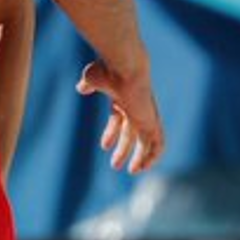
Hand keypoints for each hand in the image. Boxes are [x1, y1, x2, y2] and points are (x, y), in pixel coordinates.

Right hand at [76, 59, 164, 173]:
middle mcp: (135, 108)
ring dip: (138, 157)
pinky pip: (158, 144)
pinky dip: (152, 156)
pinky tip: (143, 166)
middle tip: (115, 165)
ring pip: (145, 142)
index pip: (119, 120)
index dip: (111, 133)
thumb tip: (81, 88)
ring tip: (130, 171)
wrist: (125, 68)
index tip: (104, 146)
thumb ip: (88, 84)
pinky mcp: (152, 122)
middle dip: (123, 150)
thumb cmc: (107, 71)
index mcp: (122, 99)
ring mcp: (144, 115)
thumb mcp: (92, 78)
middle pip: (131, 134)